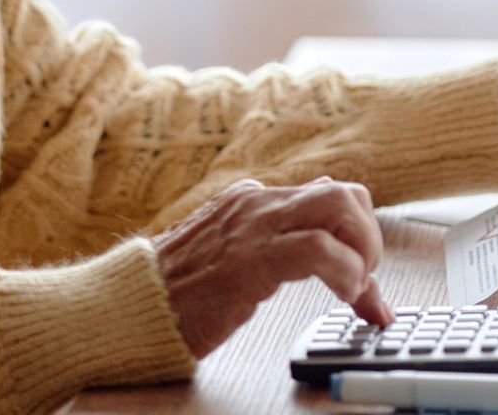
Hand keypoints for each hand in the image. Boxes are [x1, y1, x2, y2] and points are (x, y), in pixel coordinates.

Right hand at [154, 177, 393, 357]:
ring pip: (341, 204)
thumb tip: (334, 257)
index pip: (328, 199)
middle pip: (345, 193)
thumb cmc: (178, 293)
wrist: (130, 305)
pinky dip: (347, 270)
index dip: (358, 239)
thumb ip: (280, 250)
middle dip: (368, 237)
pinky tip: (344, 294)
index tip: (365, 285)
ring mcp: (255, 226)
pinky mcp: (252, 259)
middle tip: (362, 280)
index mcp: (254, 201)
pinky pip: (319, 247)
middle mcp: (259, 203)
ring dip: (364, 249)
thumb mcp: (235, 260)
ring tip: (354, 287)